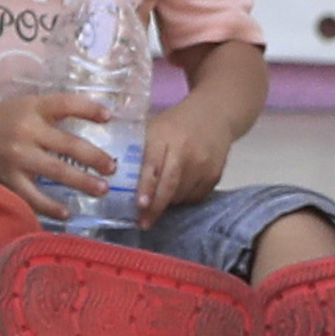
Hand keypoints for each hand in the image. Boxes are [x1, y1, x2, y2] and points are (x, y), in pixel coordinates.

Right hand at [0, 89, 122, 218]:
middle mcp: (27, 130)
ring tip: (102, 189)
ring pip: (56, 171)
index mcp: (33, 107)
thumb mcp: (27, 105)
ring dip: (82, 182)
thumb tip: (97, 119)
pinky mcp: (8, 178)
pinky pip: (33, 196)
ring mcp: (18, 156)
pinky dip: (51, 206)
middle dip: (95, 157)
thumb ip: (54, 112)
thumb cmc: (2, 118)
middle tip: (112, 167)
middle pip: (68, 144)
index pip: (66, 104)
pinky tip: (68, 213)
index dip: (89, 109)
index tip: (109, 116)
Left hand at [133, 90, 238, 220]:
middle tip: (144, 223)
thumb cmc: (176, 122)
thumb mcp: (154, 128)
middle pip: (170, 185)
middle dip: (156, 207)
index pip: (153, 166)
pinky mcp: (215, 175)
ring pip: (181, 195)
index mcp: (165, 136)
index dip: (146, 187)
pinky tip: (177, 193)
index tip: (140, 205)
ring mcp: (203, 164)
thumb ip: (140, 151)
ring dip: (167, 203)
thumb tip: (119, 180)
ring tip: (158, 203)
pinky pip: (195, 197)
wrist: (215, 113)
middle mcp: (186, 151)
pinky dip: (183, 199)